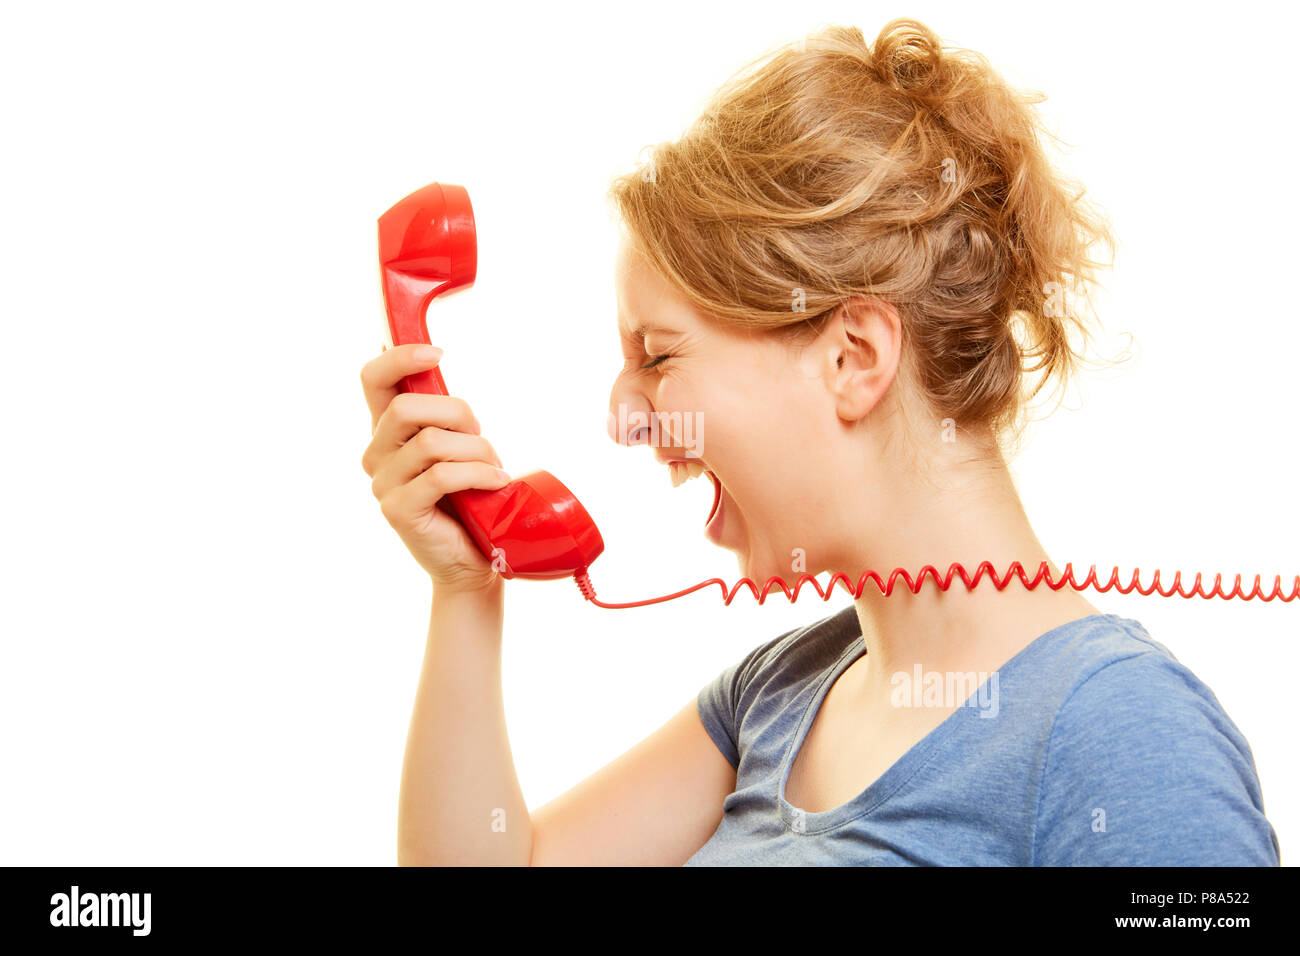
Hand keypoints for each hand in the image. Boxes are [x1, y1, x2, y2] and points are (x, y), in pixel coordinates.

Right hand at [360, 344, 508, 590]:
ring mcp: (383, 484)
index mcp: (387, 431)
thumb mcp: (457, 446)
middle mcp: (377, 454)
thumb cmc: (470, 498)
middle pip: (407, 407)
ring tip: (495, 468)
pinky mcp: (399, 511)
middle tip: (481, 436)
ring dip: (477, 450)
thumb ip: (444, 415)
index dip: (400, 357)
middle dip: (457, 413)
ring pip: (431, 442)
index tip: (438, 354)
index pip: (373, 379)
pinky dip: (479, 474)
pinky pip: (441, 476)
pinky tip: (496, 482)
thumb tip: (434, 361)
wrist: (474, 559)